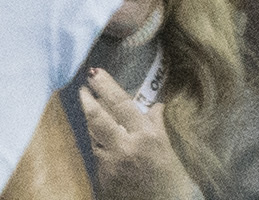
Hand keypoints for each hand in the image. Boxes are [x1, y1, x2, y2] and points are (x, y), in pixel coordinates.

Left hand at [78, 71, 195, 199]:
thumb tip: (155, 106)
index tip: (95, 72)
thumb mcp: (170, 154)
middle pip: (99, 116)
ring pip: (94, 134)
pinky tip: (99, 138)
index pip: (122, 103)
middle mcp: (126, 148)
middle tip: (84, 85)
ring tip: (88, 105)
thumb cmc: (174, 186)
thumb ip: (157, 128)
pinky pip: (97, 154)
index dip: (107, 85)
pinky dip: (98, 143)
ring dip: (91, 120)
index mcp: (148, 138)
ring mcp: (112, 164)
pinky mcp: (103, 179)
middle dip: (88, 99)